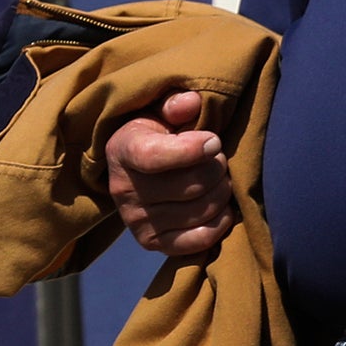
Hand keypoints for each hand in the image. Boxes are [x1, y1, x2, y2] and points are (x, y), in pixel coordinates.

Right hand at [104, 91, 235, 260]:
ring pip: (201, 210)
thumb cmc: (156, 133)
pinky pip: (198, 240)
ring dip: (222, 192)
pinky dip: (220, 222)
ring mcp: (135, 220)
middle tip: (218, 157)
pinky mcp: (151, 242)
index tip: (214, 140)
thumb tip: (192, 103)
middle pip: (191, 185)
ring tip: (219, 178)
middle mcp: (123, 189)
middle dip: (217, 168)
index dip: (192, 149)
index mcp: (122, 150)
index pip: (154, 156)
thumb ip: (175, 104)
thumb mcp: (159, 110)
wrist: (135, 169)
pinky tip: (222, 207)